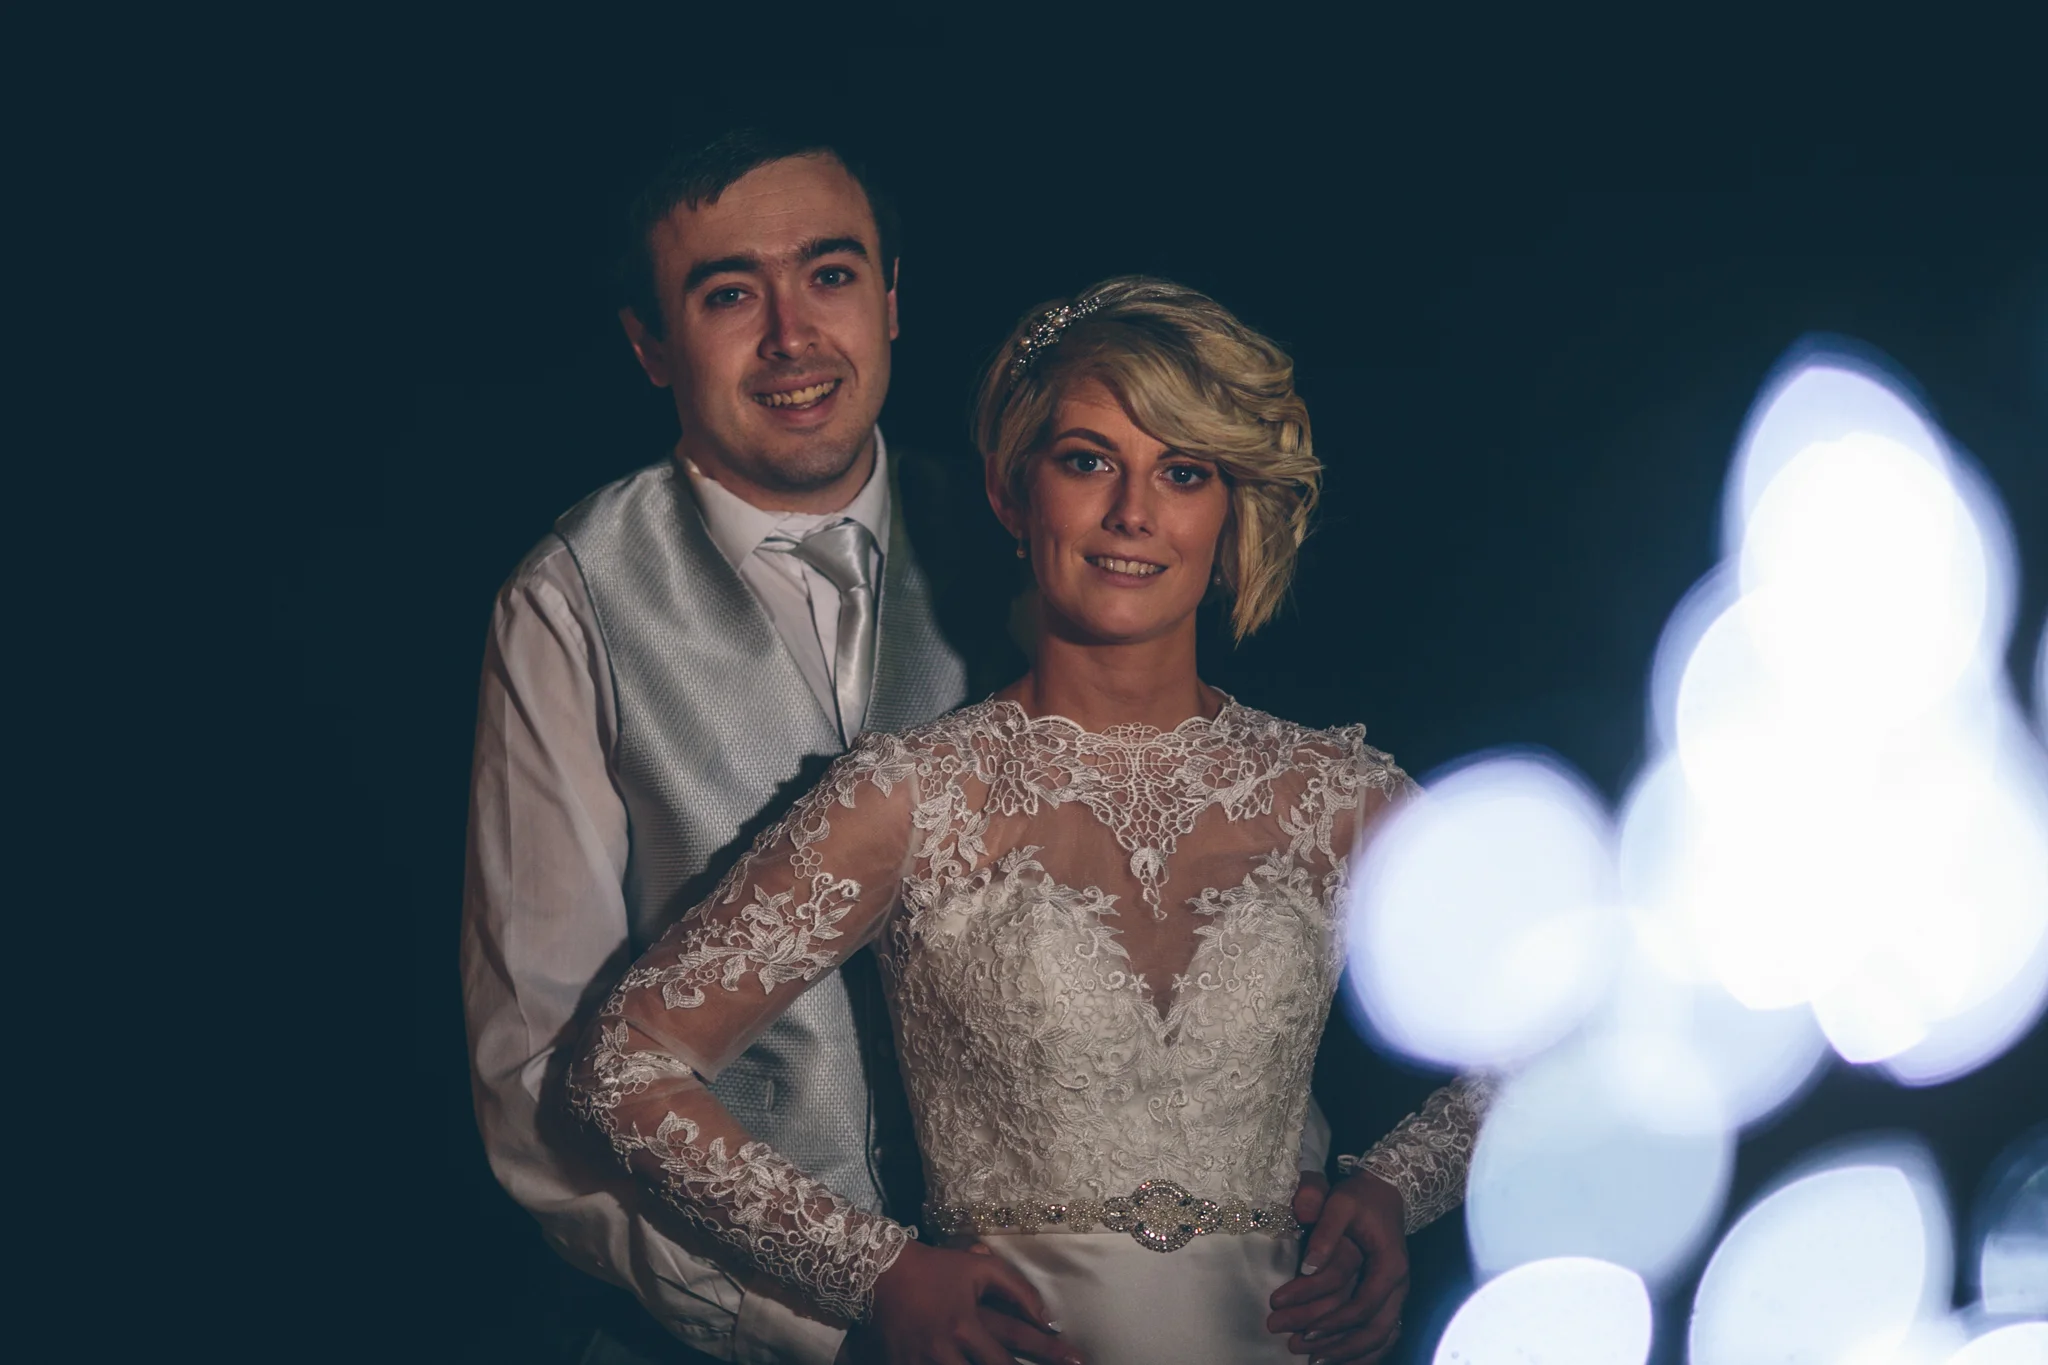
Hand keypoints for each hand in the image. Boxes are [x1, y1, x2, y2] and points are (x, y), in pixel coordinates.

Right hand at [845, 1240, 1083, 1364]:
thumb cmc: (935, 1267)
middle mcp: (946, 1348)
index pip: (1011, 1353)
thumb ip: (1017, 1289)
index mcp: (967, 1324)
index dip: (1045, 1359)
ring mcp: (922, 1361)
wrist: (881, 1271)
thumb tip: (1046, 1316)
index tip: (1075, 1363)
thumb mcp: (980, 1267)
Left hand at [1267, 1171, 1407, 1362]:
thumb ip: (1324, 1233)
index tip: (1305, 1329)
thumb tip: (1307, 1267)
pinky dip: (1360, 1351)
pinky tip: (1334, 1359)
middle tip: (1297, 1347)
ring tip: (1310, 1360)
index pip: (1364, 1305)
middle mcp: (1399, 1286)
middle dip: (1336, 1344)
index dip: (1335, 1321)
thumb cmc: (1360, 1198)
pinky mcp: (1388, 1299)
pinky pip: (1380, 1334)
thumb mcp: (1340, 1204)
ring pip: (1379, 1337)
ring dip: (1346, 1352)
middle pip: (1374, 1330)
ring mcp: (1396, 1295)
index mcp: (1390, 1265)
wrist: (1384, 1192)